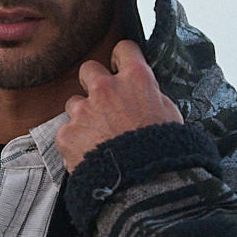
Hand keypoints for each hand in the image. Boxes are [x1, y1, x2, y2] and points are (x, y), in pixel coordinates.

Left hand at [57, 40, 181, 172]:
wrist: (143, 187)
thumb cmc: (162, 153)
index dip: (121, 58)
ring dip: (84, 116)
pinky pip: (67, 132)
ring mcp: (83, 111)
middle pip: (89, 69)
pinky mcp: (67, 134)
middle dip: (94, 83)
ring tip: (99, 138)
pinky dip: (75, 142)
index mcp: (136, 80)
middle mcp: (106, 89)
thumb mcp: (169, 116)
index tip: (120, 67)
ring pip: (75, 103)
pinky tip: (89, 155)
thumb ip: (151, 97)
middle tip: (104, 103)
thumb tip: (144, 92)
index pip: (123, 49)